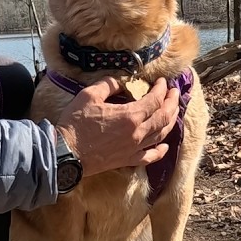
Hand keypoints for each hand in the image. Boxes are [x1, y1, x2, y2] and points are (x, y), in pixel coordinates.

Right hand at [54, 76, 180, 176]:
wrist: (66, 153)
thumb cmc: (76, 123)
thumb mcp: (89, 95)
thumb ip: (108, 85)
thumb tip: (120, 81)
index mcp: (130, 116)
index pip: (155, 100)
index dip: (162, 89)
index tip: (162, 82)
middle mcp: (137, 133)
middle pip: (164, 117)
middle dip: (172, 102)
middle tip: (175, 92)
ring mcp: (134, 148)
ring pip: (161, 134)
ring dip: (171, 121)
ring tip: (174, 111)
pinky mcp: (128, 160)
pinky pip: (151, 156)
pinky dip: (161, 150)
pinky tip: (165, 145)